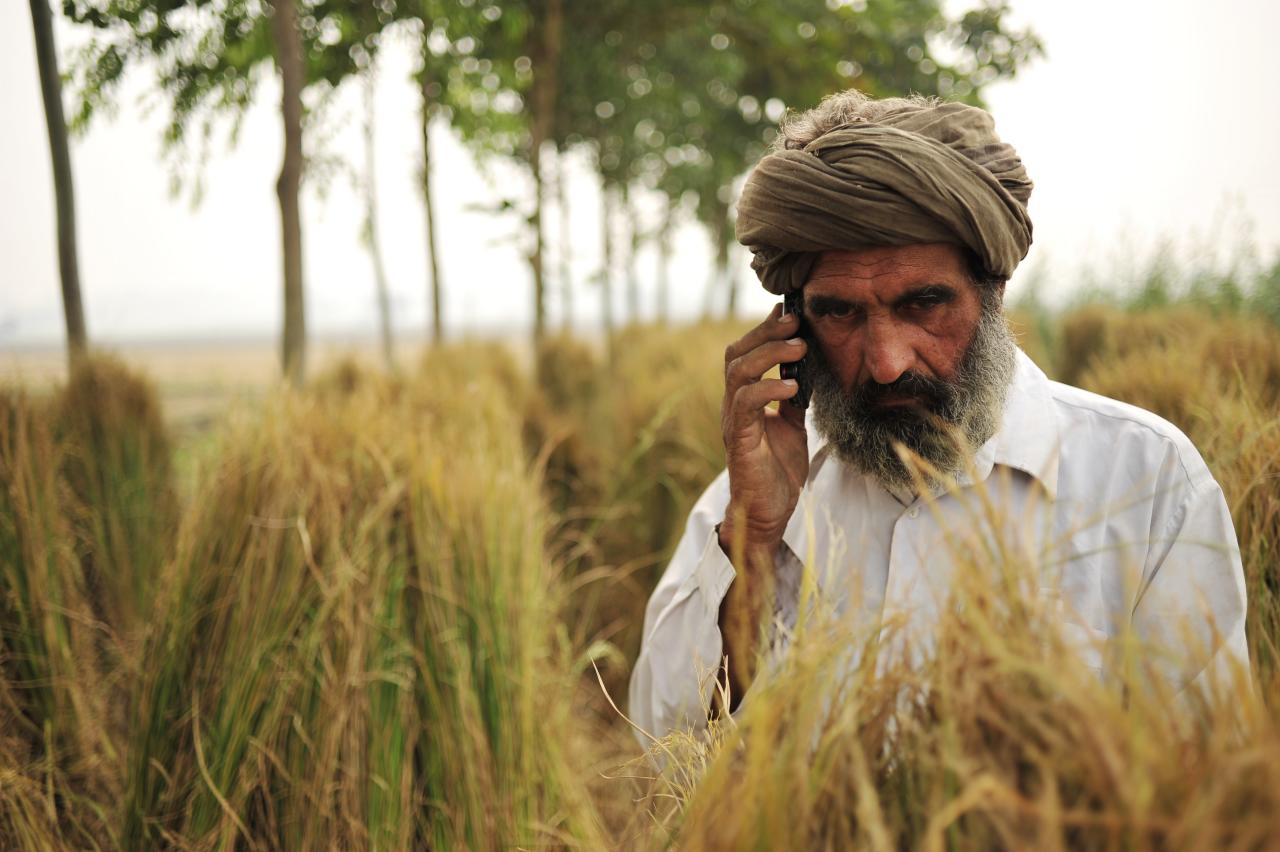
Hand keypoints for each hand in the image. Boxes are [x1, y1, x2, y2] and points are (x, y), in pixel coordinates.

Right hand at [719, 302, 808, 553]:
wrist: (768, 512)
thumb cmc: (778, 470)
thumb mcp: (793, 426)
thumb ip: (793, 399)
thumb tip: (805, 370)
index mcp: (745, 399)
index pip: (746, 353)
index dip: (764, 329)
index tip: (791, 313)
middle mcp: (733, 405)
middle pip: (736, 354)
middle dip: (765, 332)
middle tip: (795, 321)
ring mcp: (734, 421)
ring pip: (738, 372)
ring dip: (769, 355)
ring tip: (799, 348)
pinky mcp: (740, 439)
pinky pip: (746, 404)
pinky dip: (767, 389)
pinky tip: (791, 386)